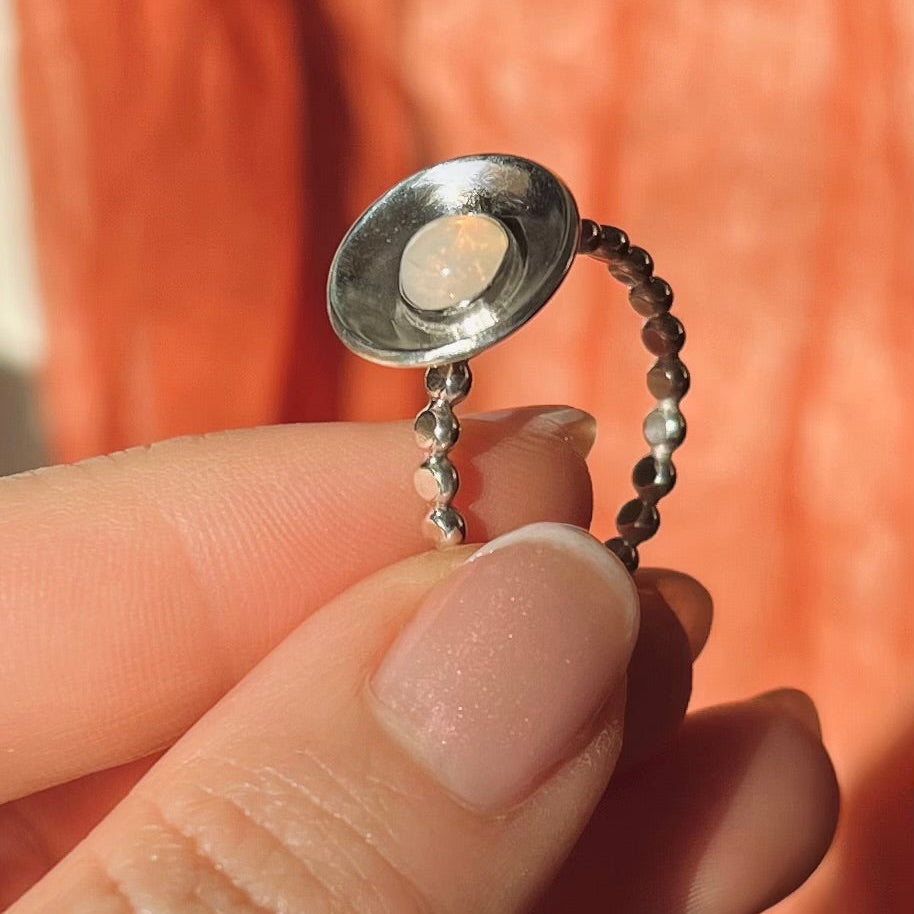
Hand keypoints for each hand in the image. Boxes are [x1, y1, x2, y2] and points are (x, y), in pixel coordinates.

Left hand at [0, 407, 837, 912]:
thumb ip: (281, 844)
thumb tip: (521, 619)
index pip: (87, 566)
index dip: (313, 511)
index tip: (528, 471)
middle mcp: (28, 839)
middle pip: (250, 682)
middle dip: (470, 641)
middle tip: (641, 587)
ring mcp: (155, 897)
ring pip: (365, 808)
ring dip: (571, 778)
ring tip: (739, 738)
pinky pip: (402, 910)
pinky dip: (563, 895)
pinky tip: (702, 844)